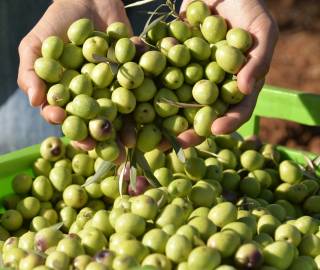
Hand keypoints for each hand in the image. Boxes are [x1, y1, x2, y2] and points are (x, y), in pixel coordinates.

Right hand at [17, 0, 133, 163]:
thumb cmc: (57, 22)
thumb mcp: (36, 44)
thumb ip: (31, 71)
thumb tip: (34, 102)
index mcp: (68, 96)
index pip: (68, 118)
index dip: (68, 126)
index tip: (71, 130)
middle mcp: (92, 97)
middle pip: (96, 123)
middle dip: (101, 138)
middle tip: (106, 153)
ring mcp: (114, 88)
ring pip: (120, 114)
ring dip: (126, 130)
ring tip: (130, 143)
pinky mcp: (134, 76)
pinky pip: (141, 91)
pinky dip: (146, 103)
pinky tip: (150, 117)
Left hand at [159, 0, 278, 150]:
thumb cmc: (248, 6)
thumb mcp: (262, 30)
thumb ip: (259, 59)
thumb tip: (247, 88)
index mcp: (236, 83)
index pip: (236, 110)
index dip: (228, 123)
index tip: (215, 131)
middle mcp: (212, 83)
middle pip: (201, 112)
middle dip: (186, 129)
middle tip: (172, 143)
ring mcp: (189, 73)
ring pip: (175, 99)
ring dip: (160, 116)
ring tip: (145, 130)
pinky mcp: (170, 59)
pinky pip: (158, 73)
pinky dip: (146, 84)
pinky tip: (132, 96)